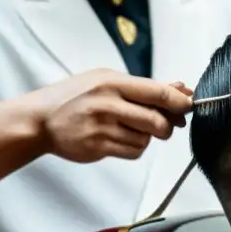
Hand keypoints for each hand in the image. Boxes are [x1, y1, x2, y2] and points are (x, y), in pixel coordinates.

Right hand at [25, 69, 194, 162]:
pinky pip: (134, 152)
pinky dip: (135, 147)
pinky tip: (121, 138)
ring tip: (130, 127)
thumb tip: (181, 89)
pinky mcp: (98, 148)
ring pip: (147, 139)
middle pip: (158, 121)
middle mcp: (107, 104)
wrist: (39, 120)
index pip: (158, 93)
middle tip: (166, 123)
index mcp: (111, 82)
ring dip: (147, 136)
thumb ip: (144, 86)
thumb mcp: (106, 79)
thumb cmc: (75, 96)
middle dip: (168, 125)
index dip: (180, 101)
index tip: (190, 105)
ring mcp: (102, 128)